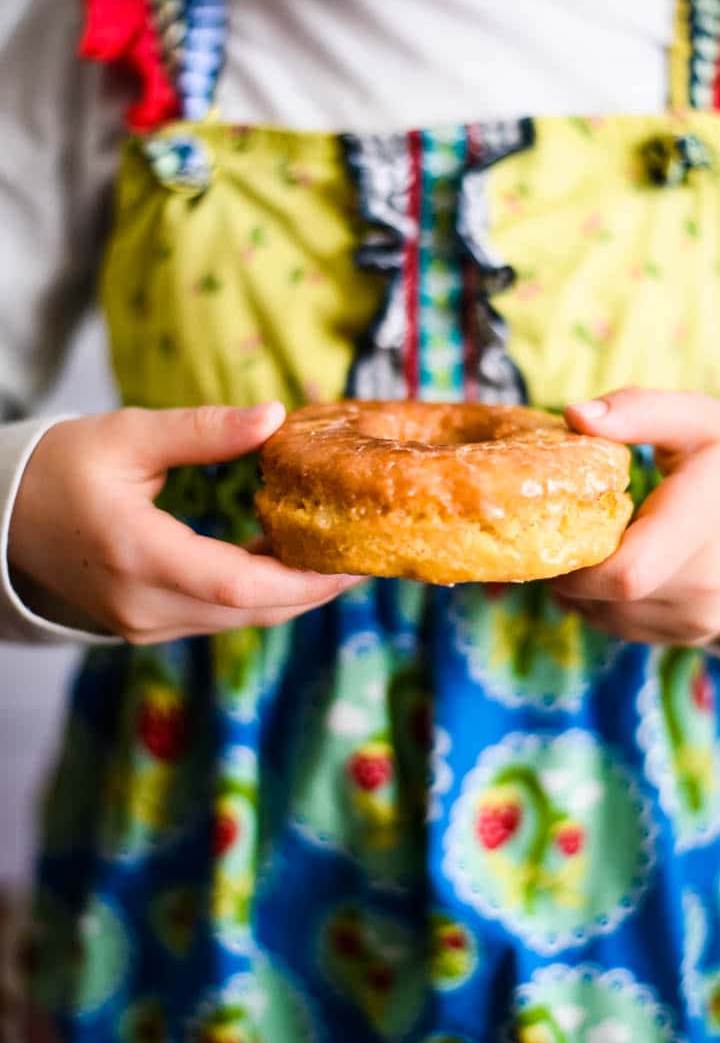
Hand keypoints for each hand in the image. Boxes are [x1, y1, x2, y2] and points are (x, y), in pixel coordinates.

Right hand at [8, 404, 361, 643]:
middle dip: (312, 589)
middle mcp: (142, 603)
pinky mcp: (144, 625)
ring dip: (288, 593)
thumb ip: (204, 430)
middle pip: (250, 611)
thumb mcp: (130, 434)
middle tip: (361, 556)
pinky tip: (283, 559)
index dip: (305, 580)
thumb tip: (274, 417)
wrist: (0, 514)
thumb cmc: (61, 467)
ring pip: (237, 620)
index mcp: (137, 553)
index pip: (240, 585)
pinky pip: (216, 617)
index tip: (354, 561)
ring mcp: (142, 623)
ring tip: (332, 552)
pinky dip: (256, 595)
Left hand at [551, 388, 719, 645]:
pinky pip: (624, 628)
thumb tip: (575, 414)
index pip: (627, 572)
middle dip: (571, 570)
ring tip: (588, 548)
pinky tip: (610, 569)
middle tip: (561, 534)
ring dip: (584, 589)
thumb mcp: (695, 418)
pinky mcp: (691, 634)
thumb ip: (636, 411)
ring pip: (610, 617)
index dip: (577, 562)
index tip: (559, 528)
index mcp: (701, 520)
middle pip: (610, 596)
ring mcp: (700, 614)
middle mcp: (706, 580)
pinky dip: (603, 604)